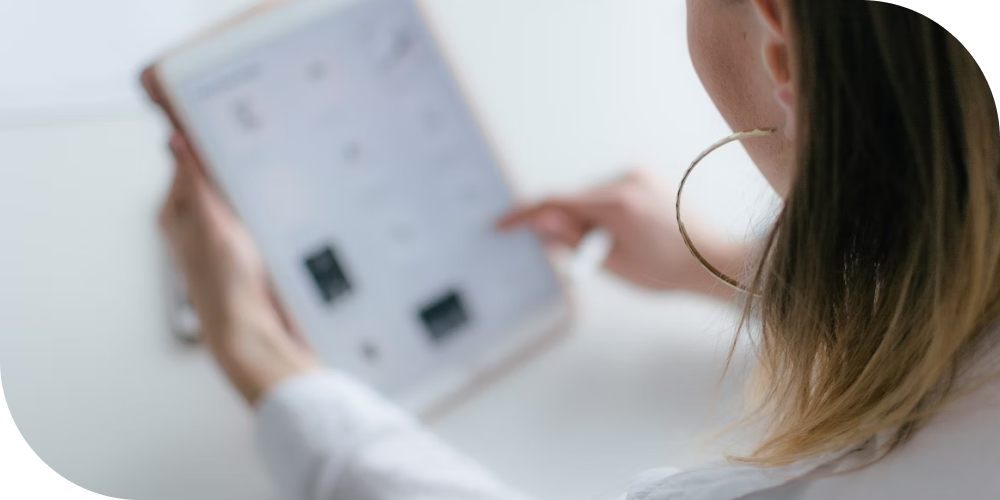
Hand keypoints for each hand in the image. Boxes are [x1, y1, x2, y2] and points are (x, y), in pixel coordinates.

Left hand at [160, 133, 319, 405]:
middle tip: (263, 144)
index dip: (208, 138)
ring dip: (257, 186)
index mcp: (175, 214)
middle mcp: (196, 224)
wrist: (253, 334)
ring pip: (240, 196)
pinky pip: (257, 216)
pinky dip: (269, 208)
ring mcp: (223, 238)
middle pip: (215, 176)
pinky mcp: (247, 252)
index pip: (188, 159)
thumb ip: (195, 181)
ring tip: (276, 176)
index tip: (230, 117)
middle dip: (237, 161)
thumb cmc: (225, 287)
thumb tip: (176, 138)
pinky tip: (285, 207)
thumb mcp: (211, 224)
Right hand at [499, 168, 745, 297]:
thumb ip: (573, 240)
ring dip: (585, 218)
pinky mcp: (644, 175)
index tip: (501, 225)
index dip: (525, 214)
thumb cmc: (669, 269)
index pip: (556, 201)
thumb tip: (541, 222)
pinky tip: (625, 233)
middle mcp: (626, 179)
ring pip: (589, 195)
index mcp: (618, 203)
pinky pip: (607, 191)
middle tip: (578, 254)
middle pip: (572, 198)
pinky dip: (602, 211)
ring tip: (615, 248)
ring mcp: (637, 174)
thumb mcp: (614, 263)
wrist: (716, 258)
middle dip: (563, 223)